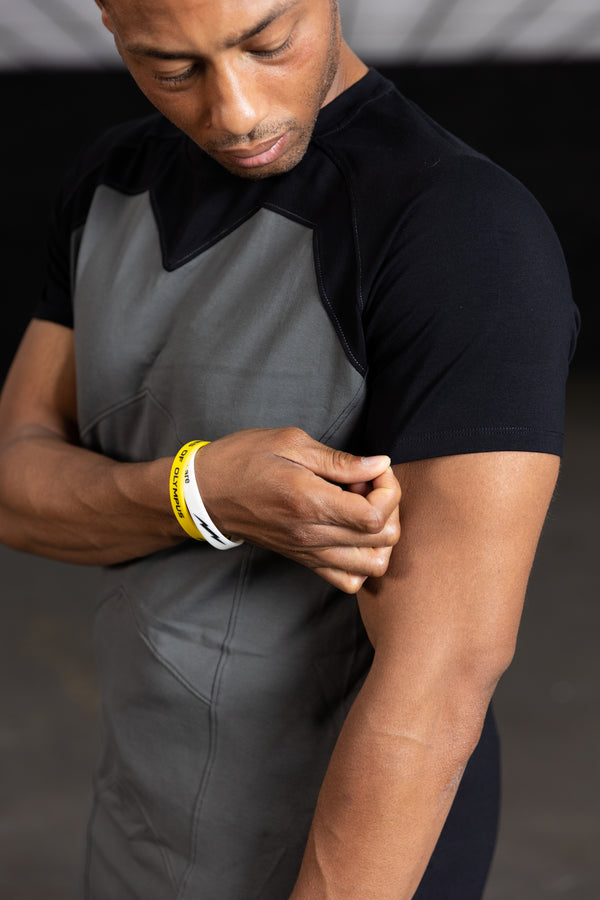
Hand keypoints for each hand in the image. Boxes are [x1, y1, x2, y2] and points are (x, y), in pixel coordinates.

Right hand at [194, 428, 400, 592]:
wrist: (205, 492)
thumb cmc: (243, 459)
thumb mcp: (290, 442)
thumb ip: (339, 460)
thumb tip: (379, 465)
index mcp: (309, 502)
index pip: (376, 515)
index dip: (389, 489)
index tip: (374, 469)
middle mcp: (311, 535)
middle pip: (382, 541)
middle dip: (389, 508)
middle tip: (367, 484)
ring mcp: (308, 552)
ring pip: (372, 567)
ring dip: (380, 538)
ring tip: (361, 508)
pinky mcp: (303, 561)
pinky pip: (348, 580)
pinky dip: (362, 561)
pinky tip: (352, 531)